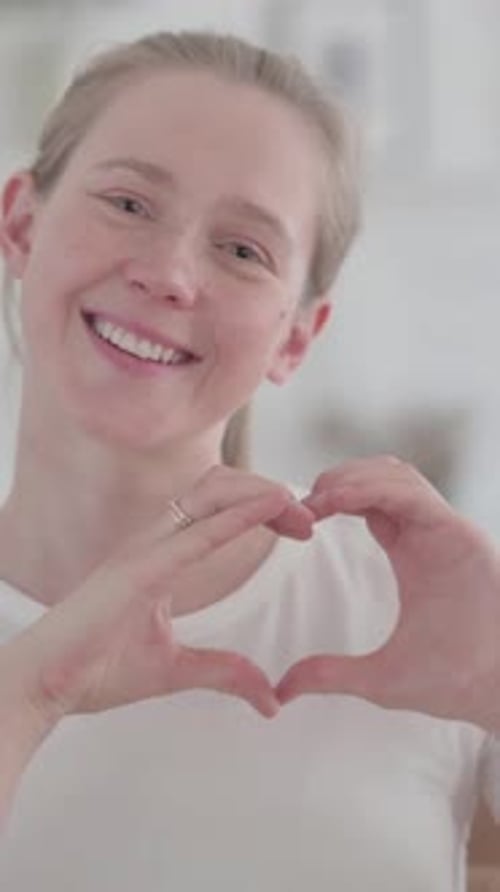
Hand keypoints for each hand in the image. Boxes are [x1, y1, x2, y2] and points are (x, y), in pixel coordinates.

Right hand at [1, 467, 313, 724]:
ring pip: (212, 493)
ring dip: (260, 495)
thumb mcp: (176, 669)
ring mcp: (144, 549)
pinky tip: (273, 508)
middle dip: (268, 494)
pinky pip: (198, 532)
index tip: (300, 528)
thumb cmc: (94, 669)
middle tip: (310, 520)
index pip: (219, 510)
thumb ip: (223, 672)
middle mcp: (153, 541)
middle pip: (220, 488)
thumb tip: (269, 697)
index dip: (261, 507)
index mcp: (160, 555)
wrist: (43, 686)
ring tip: (300, 512)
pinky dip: (240, 515)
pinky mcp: (138, 569)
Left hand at [277, 456, 499, 732]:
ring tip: (319, 499)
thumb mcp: (379, 677)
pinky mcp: (462, 536)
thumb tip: (281, 689)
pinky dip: (377, 490)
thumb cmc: (453, 681)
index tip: (299, 517)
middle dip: (340, 478)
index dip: (333, 497)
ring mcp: (447, 531)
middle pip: (383, 476)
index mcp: (412, 550)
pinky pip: (416, 496)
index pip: (370, 501)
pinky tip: (340, 501)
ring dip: (354, 478)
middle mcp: (430, 533)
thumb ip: (330, 675)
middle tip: (304, 503)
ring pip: (399, 477)